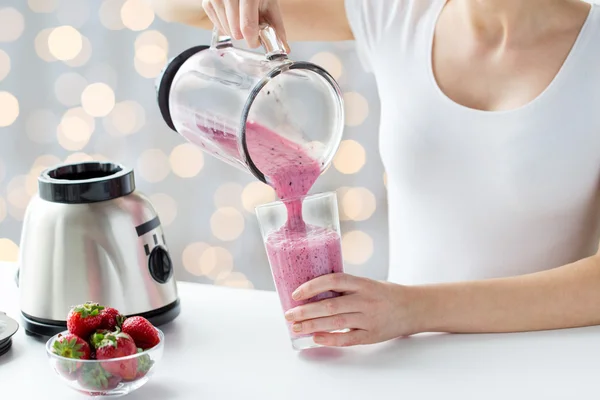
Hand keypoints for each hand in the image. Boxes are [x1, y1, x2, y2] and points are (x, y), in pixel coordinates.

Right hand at [202, 0, 288, 48]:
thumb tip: (283, 48)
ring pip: (227, 31)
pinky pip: (218, 26)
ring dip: (236, 30)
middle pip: (236, 31)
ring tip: (242, 16)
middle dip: (245, 34)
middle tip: (252, 23)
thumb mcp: (270, 3)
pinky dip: (227, 26)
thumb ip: (276, 26)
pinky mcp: (207, 2)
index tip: (257, 41)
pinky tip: (233, 16)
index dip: (253, 40)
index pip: (247, 26)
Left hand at [284, 273, 418, 346]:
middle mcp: (365, 300)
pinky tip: (316, 338)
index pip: (333, 281)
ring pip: (335, 322)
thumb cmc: (386, 293)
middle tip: (288, 314)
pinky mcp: (371, 335)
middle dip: (305, 311)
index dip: (312, 286)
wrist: (414, 308)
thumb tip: (313, 292)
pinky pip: (347, 339)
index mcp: (363, 283)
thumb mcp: (367, 283)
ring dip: (312, 325)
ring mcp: (369, 319)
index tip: (296, 293)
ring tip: (296, 327)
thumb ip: (345, 287)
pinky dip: (330, 339)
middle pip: (329, 305)